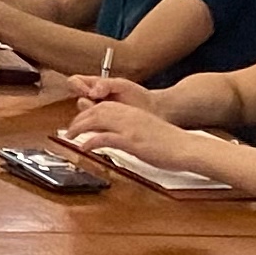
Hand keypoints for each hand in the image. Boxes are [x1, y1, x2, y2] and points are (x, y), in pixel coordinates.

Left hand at [62, 89, 188, 163]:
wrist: (186, 147)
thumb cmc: (171, 143)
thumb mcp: (147, 130)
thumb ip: (131, 129)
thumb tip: (119, 137)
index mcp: (132, 112)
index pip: (103, 106)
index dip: (87, 113)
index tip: (78, 122)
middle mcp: (129, 115)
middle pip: (96, 111)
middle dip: (79, 119)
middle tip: (69, 130)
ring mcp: (129, 127)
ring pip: (96, 120)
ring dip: (80, 128)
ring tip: (69, 136)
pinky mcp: (131, 140)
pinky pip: (105, 138)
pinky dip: (91, 141)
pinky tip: (83, 147)